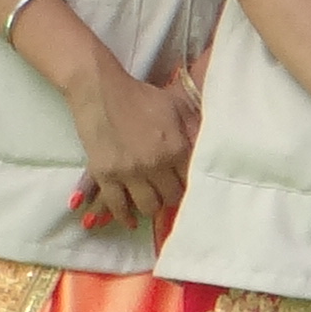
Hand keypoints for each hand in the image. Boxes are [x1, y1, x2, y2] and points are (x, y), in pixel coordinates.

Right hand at [62, 56, 196, 240]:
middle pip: (172, 198)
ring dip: (152, 206)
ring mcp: (129, 172)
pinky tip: (131, 220)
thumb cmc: (141, 96)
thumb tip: (209, 150)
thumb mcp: (176, 106)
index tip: (188, 186)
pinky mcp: (105, 175)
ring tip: (151, 200)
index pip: (192, 181)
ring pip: (148, 207)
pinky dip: (125, 217)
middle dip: (172, 196)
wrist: (101, 90)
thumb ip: (194, 130)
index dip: (192, 185)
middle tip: (168, 192)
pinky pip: (118, 206)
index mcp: (176, 146)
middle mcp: (155, 164)